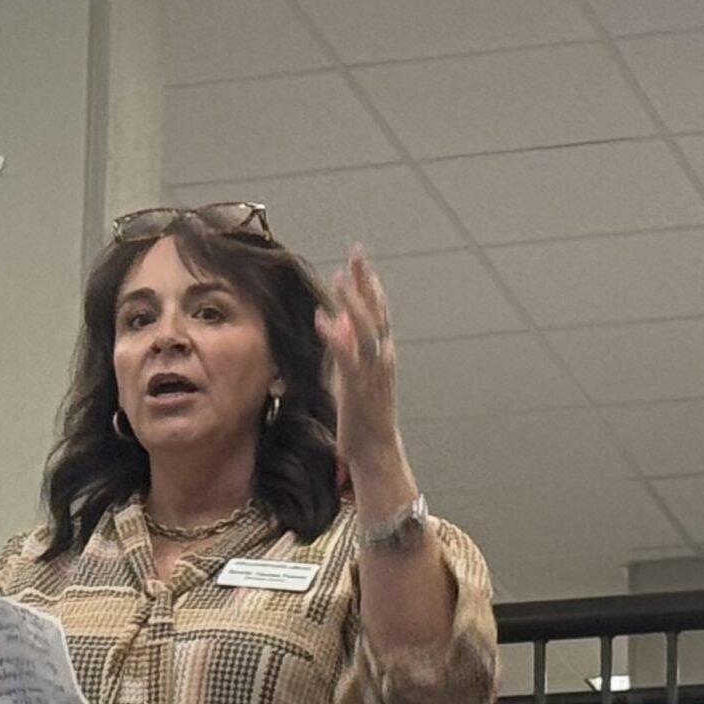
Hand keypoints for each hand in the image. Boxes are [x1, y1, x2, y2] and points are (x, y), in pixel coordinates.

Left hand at [317, 246, 416, 513]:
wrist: (375, 452)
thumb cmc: (361, 419)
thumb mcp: (351, 377)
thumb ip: (345, 348)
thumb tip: (335, 321)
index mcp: (379, 354)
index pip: (376, 311)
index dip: (367, 285)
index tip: (356, 261)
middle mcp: (381, 357)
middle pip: (375, 310)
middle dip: (365, 280)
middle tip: (356, 251)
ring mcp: (373, 371)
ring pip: (365, 327)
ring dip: (352, 300)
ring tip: (339, 276)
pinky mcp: (360, 387)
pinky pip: (347, 356)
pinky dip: (336, 336)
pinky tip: (323, 318)